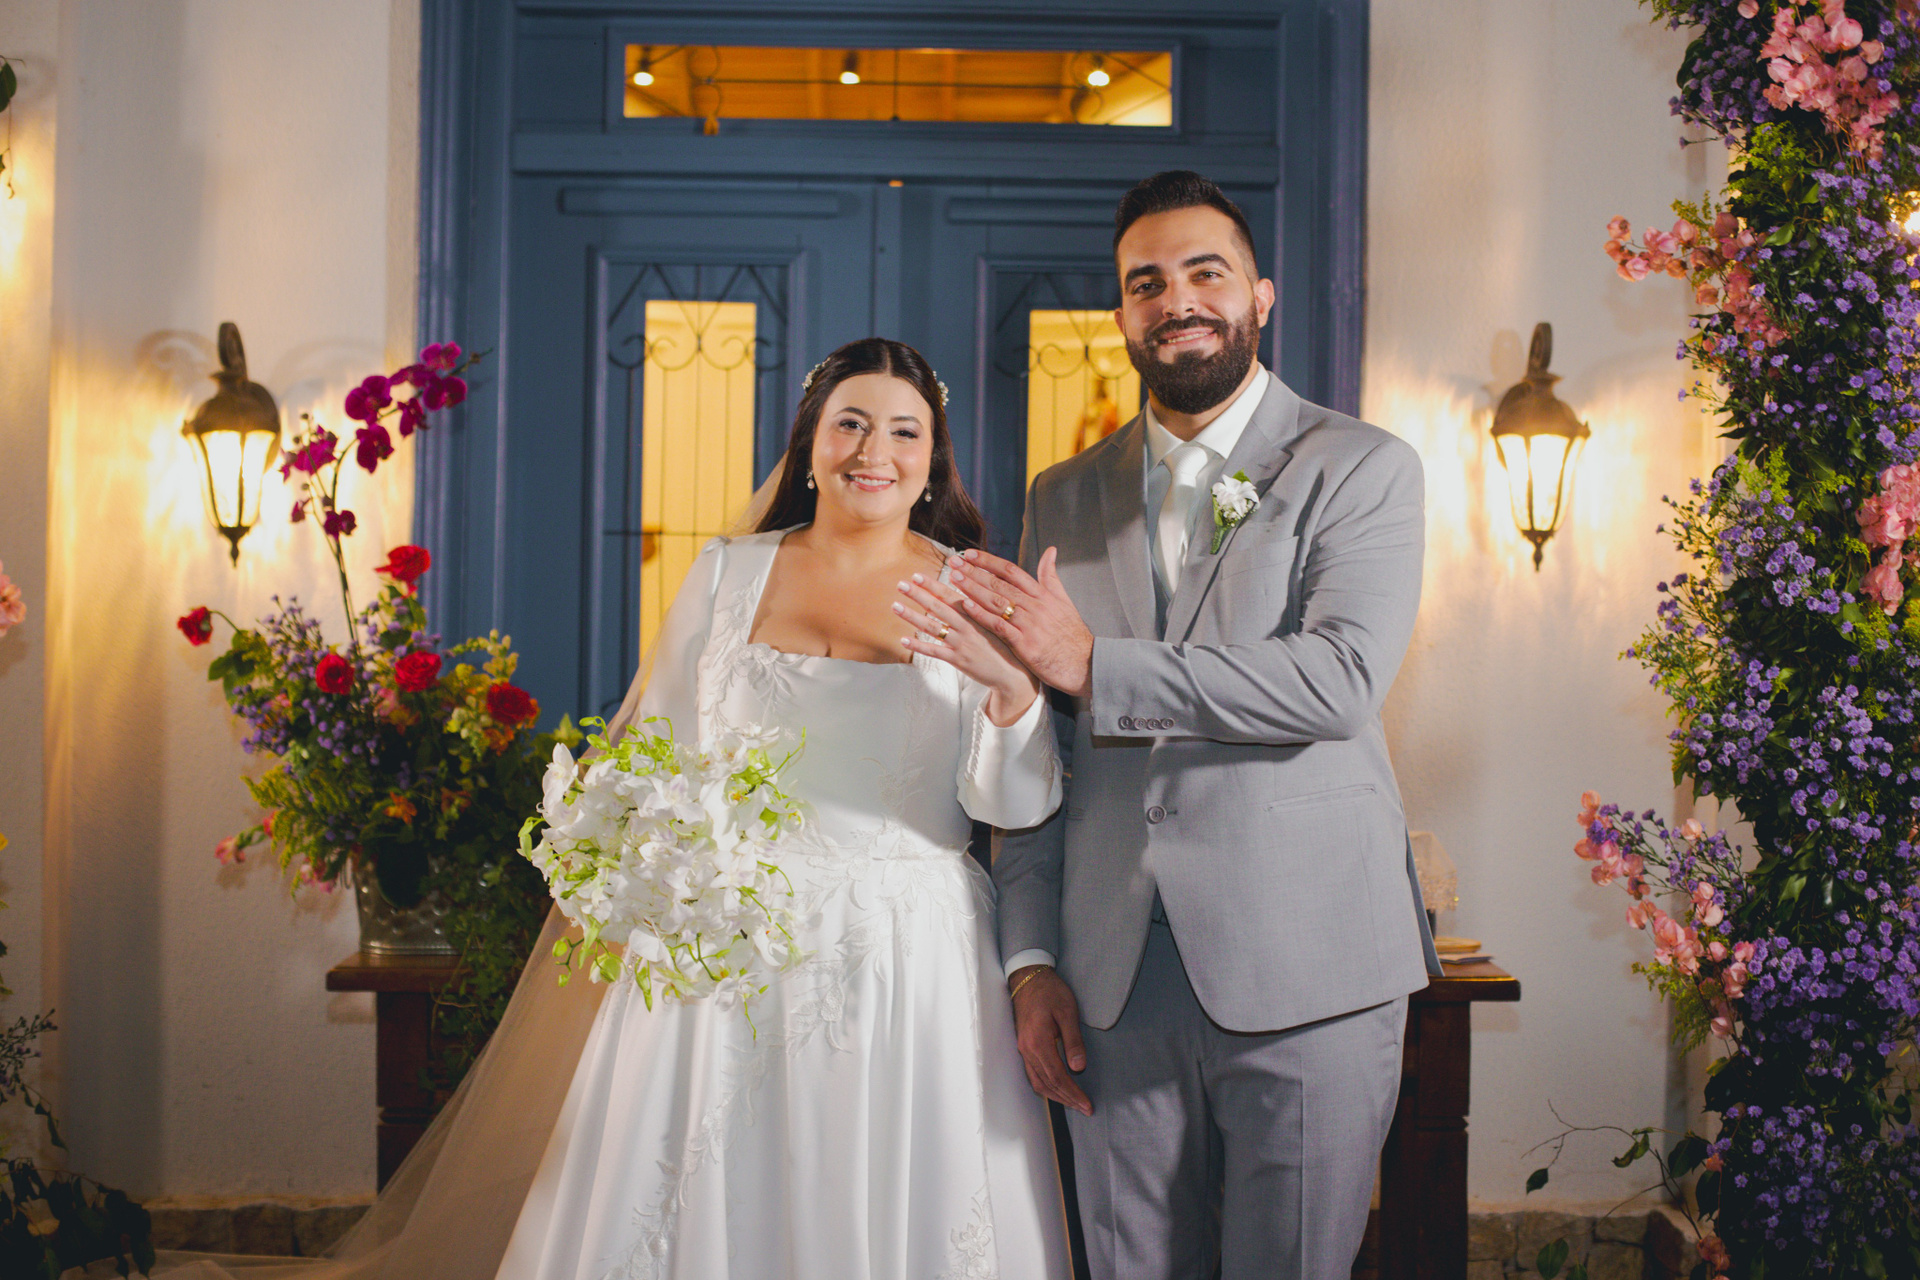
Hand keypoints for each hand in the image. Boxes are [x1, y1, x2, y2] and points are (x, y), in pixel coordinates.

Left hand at [896, 575, 1039, 724]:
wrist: (1014, 673)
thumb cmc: (1004, 645)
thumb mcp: (995, 622)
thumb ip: (979, 608)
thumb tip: (962, 593)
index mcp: (977, 614)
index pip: (951, 595)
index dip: (933, 584)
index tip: (917, 575)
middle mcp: (967, 626)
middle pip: (938, 607)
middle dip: (918, 594)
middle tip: (901, 584)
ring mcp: (961, 643)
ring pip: (933, 627)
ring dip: (912, 616)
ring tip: (895, 605)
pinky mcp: (958, 660)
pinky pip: (934, 651)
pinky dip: (918, 645)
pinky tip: (903, 639)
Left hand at [945, 547, 1094, 698]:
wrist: (1084, 663)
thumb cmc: (1072, 634)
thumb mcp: (1064, 600)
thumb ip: (1051, 576)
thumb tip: (1050, 550)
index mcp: (1043, 594)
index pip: (1012, 571)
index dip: (989, 561)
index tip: (971, 554)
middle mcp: (1035, 606)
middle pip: (999, 584)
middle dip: (974, 571)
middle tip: (954, 562)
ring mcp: (1029, 624)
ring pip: (997, 601)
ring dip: (973, 589)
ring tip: (955, 579)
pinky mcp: (1025, 644)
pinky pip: (999, 626)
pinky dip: (982, 615)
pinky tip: (966, 606)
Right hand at [1009, 965, 1091, 1115]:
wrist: (1028, 978)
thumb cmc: (1050, 992)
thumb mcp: (1067, 1012)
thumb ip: (1073, 1041)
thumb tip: (1078, 1068)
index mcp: (1038, 1042)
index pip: (1057, 1077)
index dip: (1073, 1093)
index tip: (1087, 1104)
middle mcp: (1027, 1050)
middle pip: (1046, 1084)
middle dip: (1067, 1099)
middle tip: (1084, 1108)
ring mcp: (1023, 1049)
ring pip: (1037, 1082)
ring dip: (1056, 1096)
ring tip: (1073, 1103)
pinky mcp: (1023, 1046)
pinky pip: (1032, 1074)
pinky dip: (1045, 1086)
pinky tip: (1057, 1088)